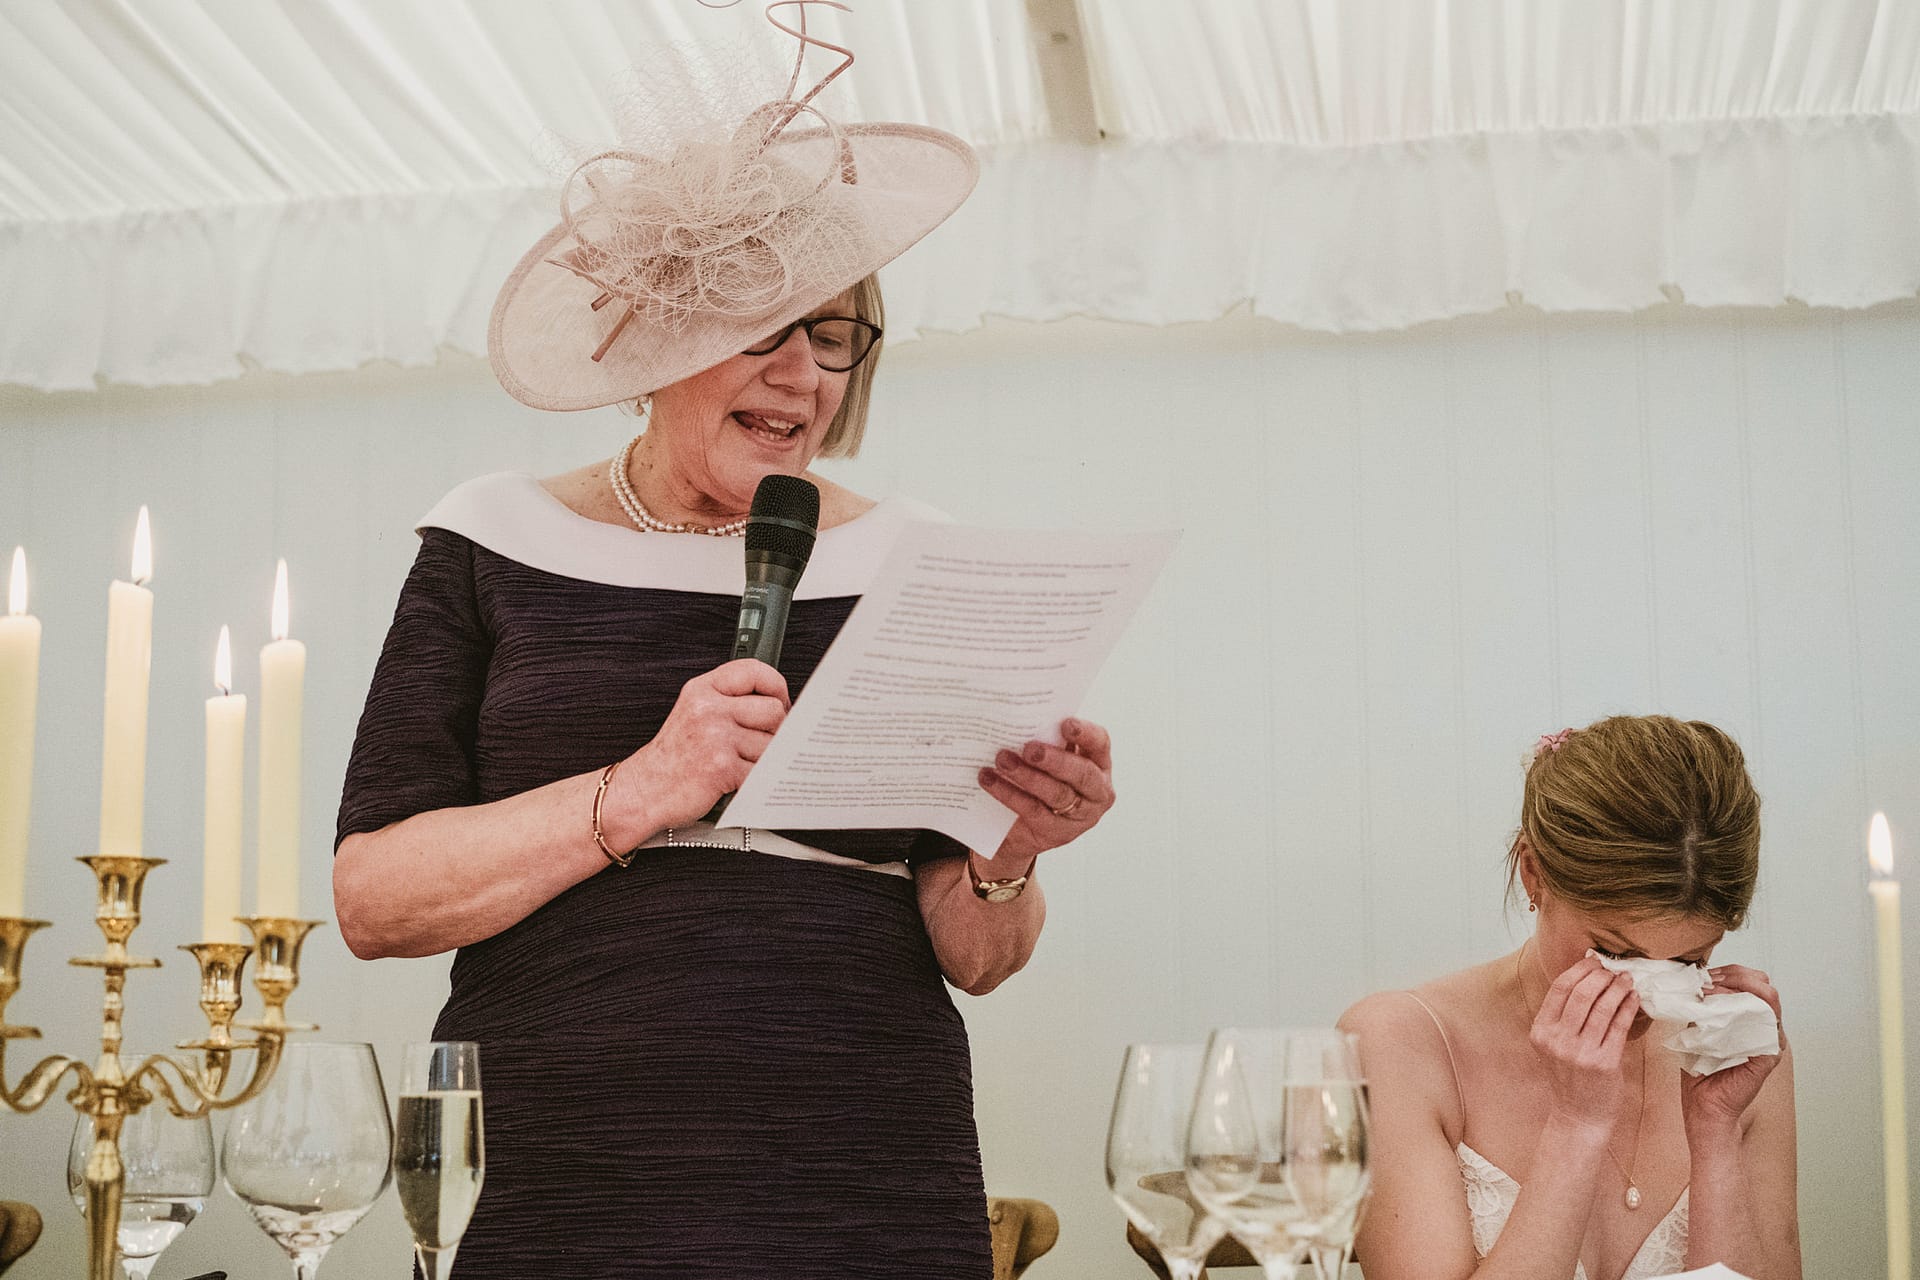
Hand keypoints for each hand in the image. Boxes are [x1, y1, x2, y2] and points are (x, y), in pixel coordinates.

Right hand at [621, 659, 789, 827]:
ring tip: (744, 764)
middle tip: (762, 742)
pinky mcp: (722, 767)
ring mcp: (716, 737)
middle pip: (774, 710)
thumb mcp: (694, 712)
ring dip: (765, 759)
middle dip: (776, 730)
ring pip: (772, 744)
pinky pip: (762, 771)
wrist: (644, 790)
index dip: (776, 686)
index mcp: (703, 690)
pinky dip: (757, 780)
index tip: (781, 701)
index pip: (754, 670)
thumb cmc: (673, 757)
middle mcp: (709, 709)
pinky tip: (739, 779)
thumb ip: (730, 700)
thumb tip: (779, 704)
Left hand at [977, 717, 1115, 866]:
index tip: (1065, 724)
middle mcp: (1097, 791)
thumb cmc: (1037, 780)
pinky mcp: (1058, 833)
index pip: (1099, 744)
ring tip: (1002, 760)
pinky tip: (989, 781)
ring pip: (1057, 794)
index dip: (1086, 733)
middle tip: (1029, 748)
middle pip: (1082, 773)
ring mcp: (1081, 816)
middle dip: (1055, 759)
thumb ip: (1046, 741)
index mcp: (1098, 763)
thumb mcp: (1046, 760)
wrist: (1020, 828)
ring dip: (1027, 775)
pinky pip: (1034, 811)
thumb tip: (1020, 717)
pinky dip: (1009, 794)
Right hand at [1529, 952, 1641, 1131]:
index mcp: (1541, 1032)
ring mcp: (1580, 1053)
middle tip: (1613, 969)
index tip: (1594, 961)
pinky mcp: (1604, 1063)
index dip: (1579, 970)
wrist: (1579, 1116)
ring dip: (1617, 988)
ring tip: (1627, 979)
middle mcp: (1557, 1041)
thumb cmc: (1570, 1078)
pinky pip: (1619, 1026)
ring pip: (1602, 1008)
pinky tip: (1634, 998)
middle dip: (1600, 975)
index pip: (1559, 989)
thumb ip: (1562, 1018)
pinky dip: (1628, 1007)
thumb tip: (1585, 979)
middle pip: (1581, 994)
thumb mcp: (1553, 1046)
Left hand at [1680, 964, 1784, 1135]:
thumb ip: (1705, 1007)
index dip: (1730, 972)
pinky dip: (1742, 1009)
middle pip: (1764, 984)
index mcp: (1752, 1019)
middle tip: (1708, 980)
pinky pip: (1765, 1023)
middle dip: (1735, 974)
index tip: (1705, 974)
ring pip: (1768, 998)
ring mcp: (1771, 1040)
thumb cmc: (1701, 1068)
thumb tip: (1696, 982)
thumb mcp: (1699, 1028)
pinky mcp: (1769, 1054)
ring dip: (1737, 987)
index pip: (1753, 981)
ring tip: (1710, 991)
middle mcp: (1767, 1027)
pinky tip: (1719, 1010)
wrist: (1703, 1103)